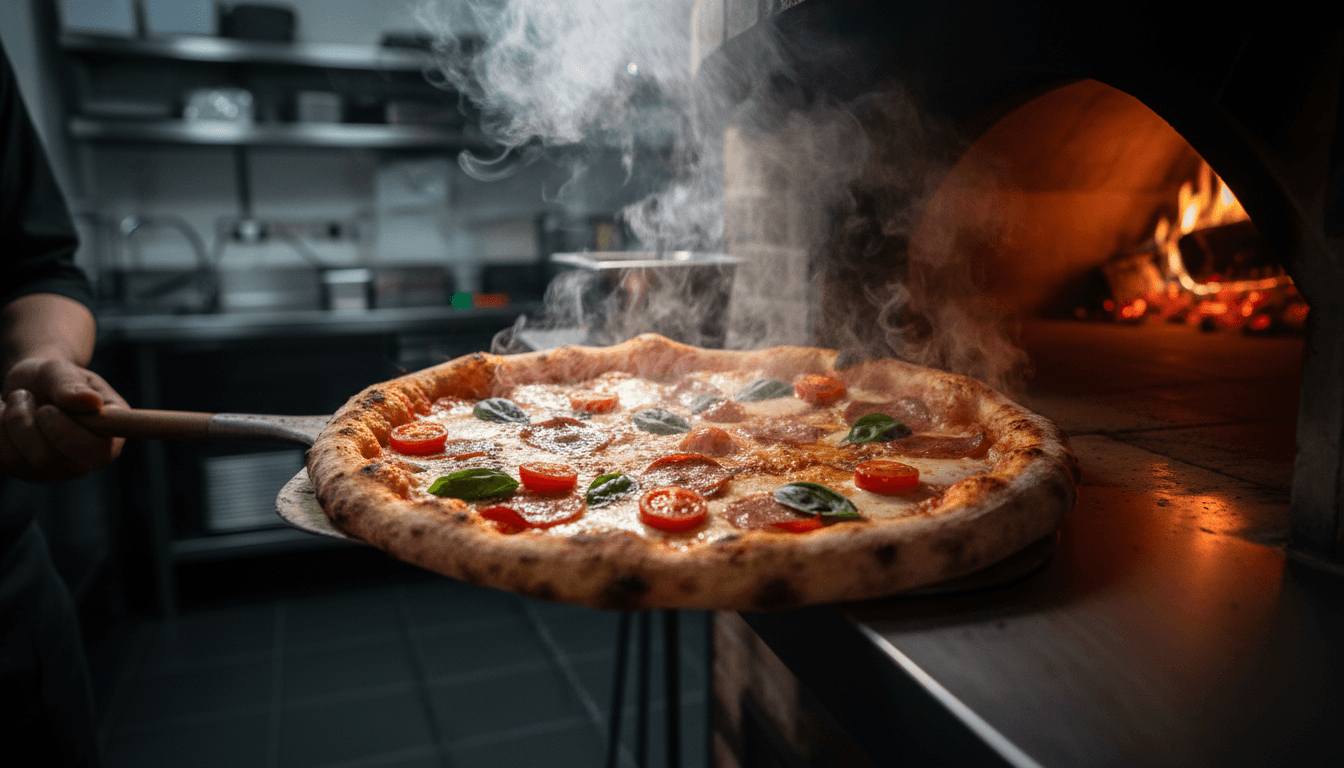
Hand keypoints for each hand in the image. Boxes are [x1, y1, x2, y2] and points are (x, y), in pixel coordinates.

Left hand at [0, 357, 127, 482]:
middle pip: (56, 459)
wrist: (27, 384)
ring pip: (25, 457)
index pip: (99, 452)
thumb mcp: (59, 369)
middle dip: (32, 424)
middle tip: (31, 399)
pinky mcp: (24, 472)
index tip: (46, 409)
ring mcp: (55, 470)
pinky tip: (6, 414)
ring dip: (15, 417)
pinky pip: (3, 455)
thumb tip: (91, 402)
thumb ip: (70, 383)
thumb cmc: (52, 377)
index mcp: (110, 434)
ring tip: (20, 399)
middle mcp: (86, 459)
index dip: (71, 436)